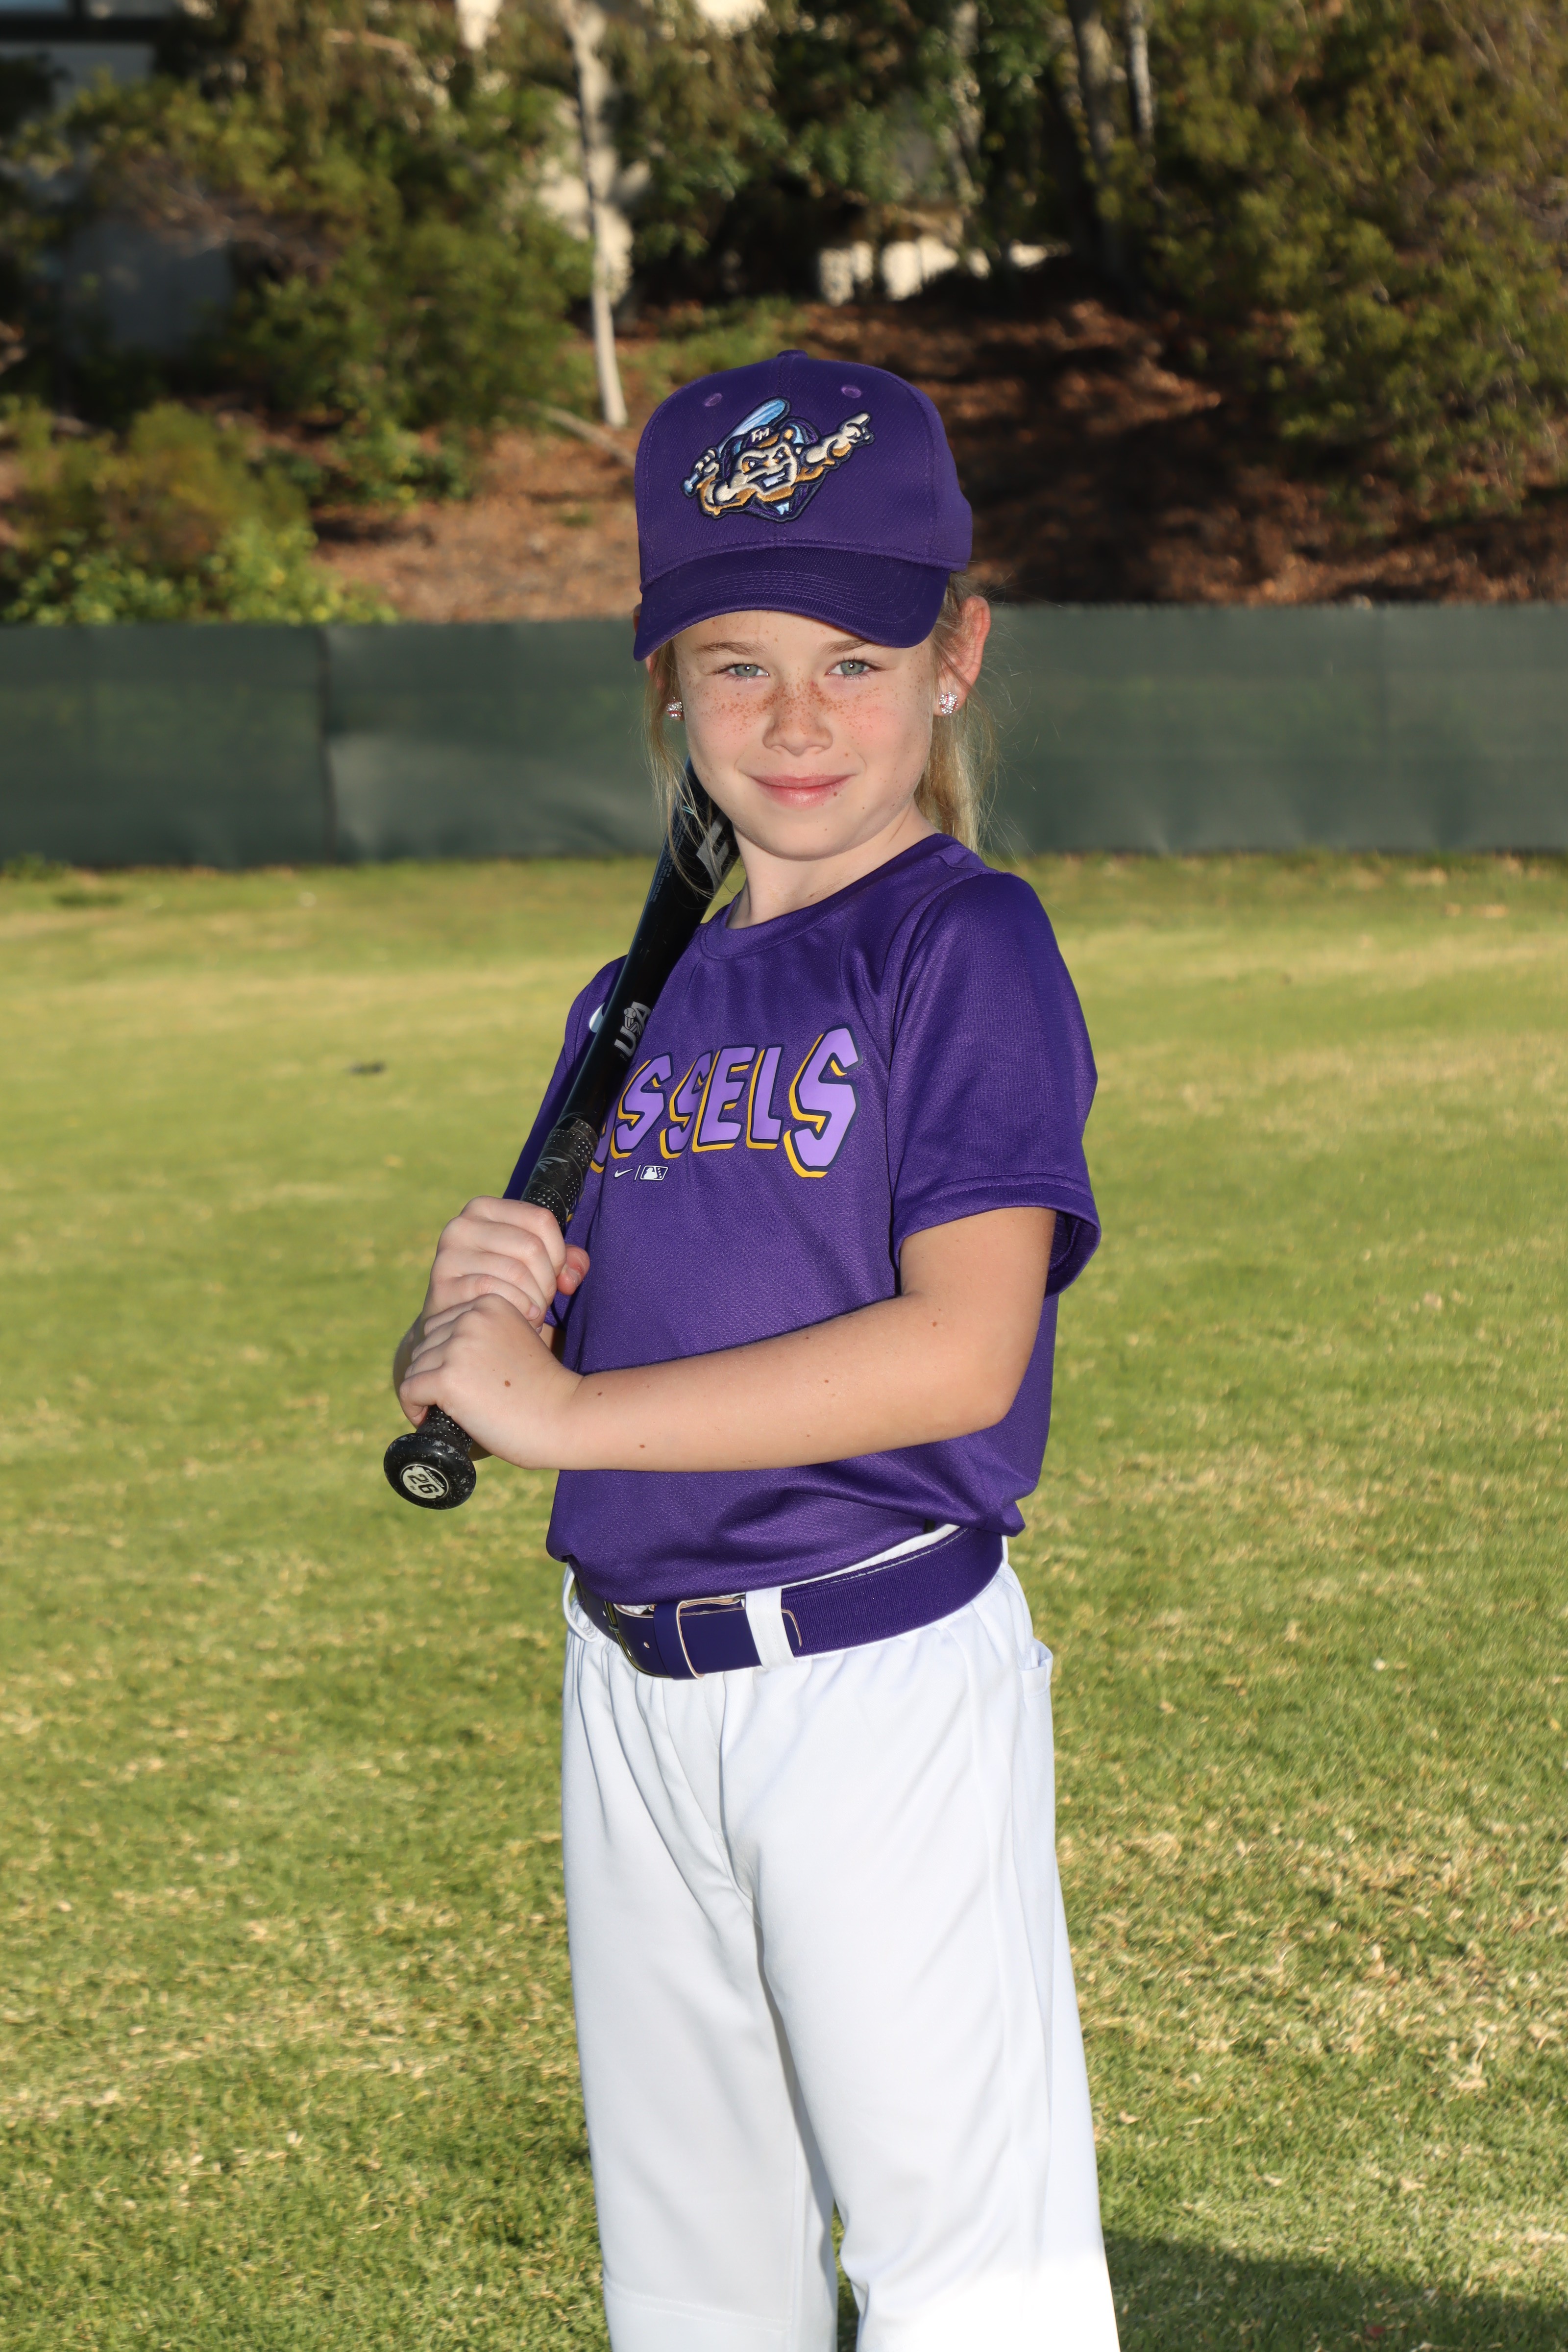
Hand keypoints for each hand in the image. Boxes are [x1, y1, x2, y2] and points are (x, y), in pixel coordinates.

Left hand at [399, 1292, 580, 1468]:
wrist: (564, 1416)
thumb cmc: (544, 1387)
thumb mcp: (517, 1339)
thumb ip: (487, 1333)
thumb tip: (443, 1347)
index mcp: (490, 1302)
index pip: (441, 1324)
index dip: (445, 1355)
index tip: (464, 1380)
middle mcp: (471, 1317)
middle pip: (425, 1343)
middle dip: (434, 1372)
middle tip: (461, 1399)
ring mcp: (458, 1346)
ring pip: (415, 1367)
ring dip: (426, 1392)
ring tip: (453, 1410)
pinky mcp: (448, 1377)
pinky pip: (409, 1389)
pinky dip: (414, 1407)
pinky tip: (431, 1419)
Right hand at [423, 1196, 589, 1330]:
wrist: (457, 1321)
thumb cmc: (505, 1287)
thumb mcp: (535, 1264)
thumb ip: (567, 1261)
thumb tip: (570, 1278)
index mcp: (484, 1208)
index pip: (541, 1219)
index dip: (559, 1254)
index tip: (555, 1277)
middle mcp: (461, 1225)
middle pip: (531, 1246)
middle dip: (547, 1282)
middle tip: (543, 1303)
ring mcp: (448, 1254)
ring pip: (516, 1272)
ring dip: (535, 1301)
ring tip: (534, 1315)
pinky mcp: (442, 1285)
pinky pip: (494, 1292)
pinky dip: (517, 1309)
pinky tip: (520, 1320)